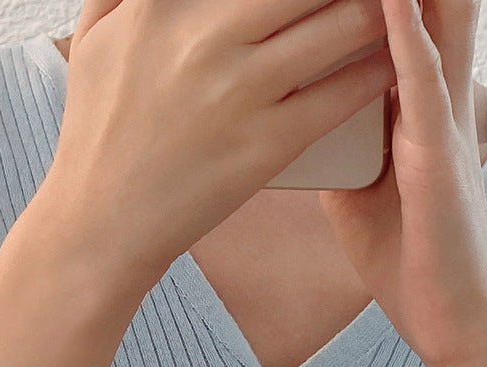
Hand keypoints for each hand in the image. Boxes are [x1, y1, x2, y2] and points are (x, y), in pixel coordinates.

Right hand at [45, 0, 398, 294]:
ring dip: (381, 12)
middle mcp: (206, 37)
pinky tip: (388, 64)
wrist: (101, 224)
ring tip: (394, 13)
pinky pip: (344, 93)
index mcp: (161, 4)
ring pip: (347, 22)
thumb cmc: (94, 137)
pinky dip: (377, 71)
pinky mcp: (267, 145)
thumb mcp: (91, 46)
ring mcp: (240, 92)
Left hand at [318, 0, 486, 366]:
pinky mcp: (438, 158)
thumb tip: (296, 121)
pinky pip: (422, 87)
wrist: (445, 314)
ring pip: (425, 30)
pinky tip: (389, 0)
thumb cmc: (401, 252)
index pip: (388, 27)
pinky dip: (407, 40)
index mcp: (405, 110)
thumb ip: (335, 145)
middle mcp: (426, 104)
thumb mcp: (356, 189)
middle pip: (411, 11)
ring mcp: (437, 125)